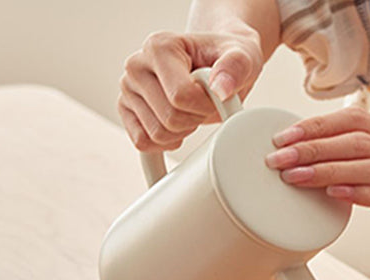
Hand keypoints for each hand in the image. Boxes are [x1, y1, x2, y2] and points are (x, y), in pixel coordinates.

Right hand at [119, 28, 263, 151]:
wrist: (214, 60)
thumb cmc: (225, 58)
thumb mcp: (243, 56)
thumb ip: (236, 67)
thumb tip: (221, 89)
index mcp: (160, 46)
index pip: (181, 97)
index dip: (205, 107)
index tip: (216, 97)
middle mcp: (137, 65)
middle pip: (169, 119)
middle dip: (195, 119)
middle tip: (204, 104)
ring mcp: (128, 88)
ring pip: (157, 135)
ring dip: (182, 131)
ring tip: (190, 111)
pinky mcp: (126, 110)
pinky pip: (143, 143)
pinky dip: (165, 142)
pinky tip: (177, 125)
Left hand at [265, 108, 369, 274]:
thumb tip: (337, 172)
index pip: (355, 121)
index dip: (317, 125)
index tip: (286, 133)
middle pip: (354, 139)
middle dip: (310, 144)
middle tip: (277, 154)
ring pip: (365, 165)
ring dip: (324, 168)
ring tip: (293, 174)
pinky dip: (358, 193)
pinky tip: (333, 194)